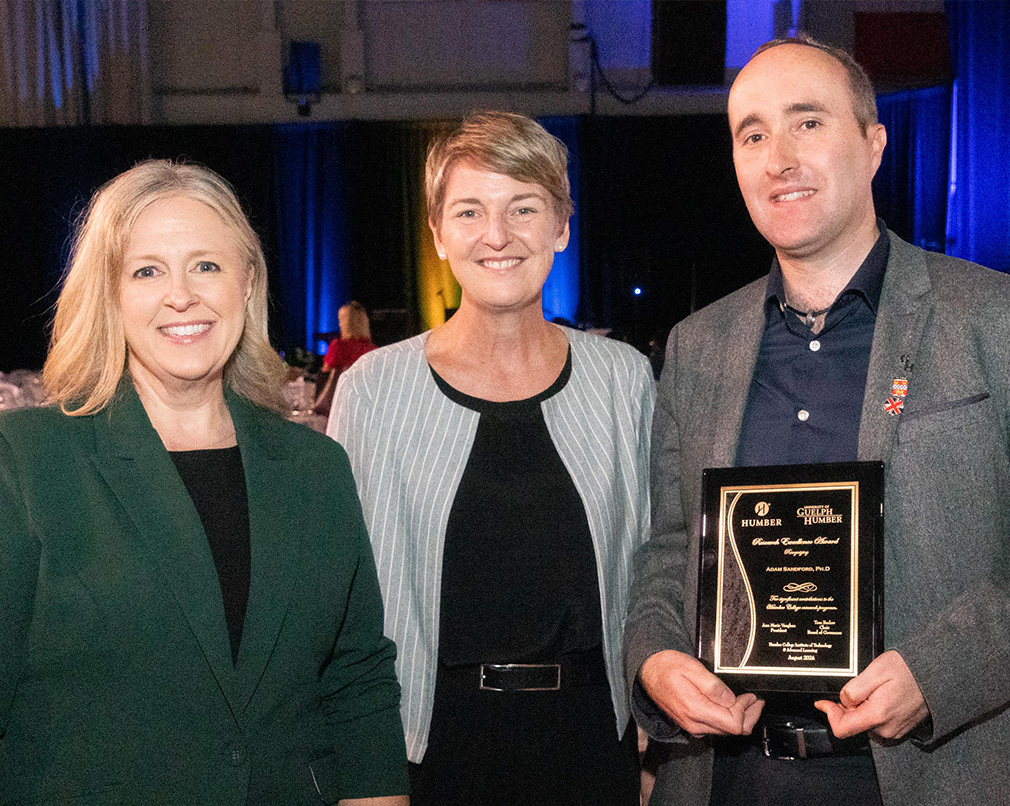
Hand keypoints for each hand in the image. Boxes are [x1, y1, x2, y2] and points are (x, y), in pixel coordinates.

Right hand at [639, 650, 763, 736]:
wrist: (647, 670)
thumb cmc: (667, 666)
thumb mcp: (691, 668)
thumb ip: (712, 685)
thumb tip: (731, 699)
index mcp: (695, 709)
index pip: (733, 723)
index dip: (746, 710)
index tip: (751, 696)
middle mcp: (694, 723)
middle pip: (732, 731)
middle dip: (749, 716)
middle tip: (756, 701)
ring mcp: (692, 726)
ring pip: (725, 731)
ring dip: (740, 718)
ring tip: (747, 702)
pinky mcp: (690, 723)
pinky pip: (715, 728)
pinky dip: (728, 719)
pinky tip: (731, 706)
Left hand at [814, 650, 928, 739]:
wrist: (936, 674)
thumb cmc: (908, 670)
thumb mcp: (875, 670)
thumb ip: (855, 689)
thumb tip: (843, 701)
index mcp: (878, 715)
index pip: (842, 729)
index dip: (829, 714)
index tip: (822, 702)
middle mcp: (886, 729)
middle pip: (852, 724)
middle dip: (846, 707)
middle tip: (855, 687)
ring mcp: (895, 730)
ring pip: (865, 722)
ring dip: (860, 707)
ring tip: (873, 688)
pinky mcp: (900, 728)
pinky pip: (878, 722)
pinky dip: (872, 710)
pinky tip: (880, 694)